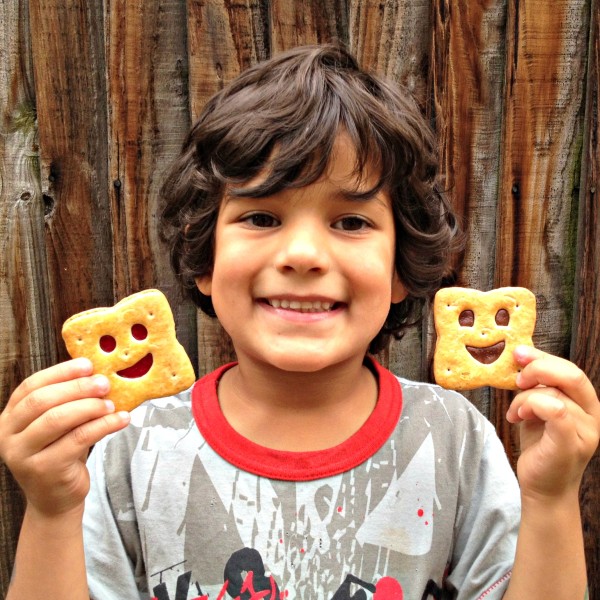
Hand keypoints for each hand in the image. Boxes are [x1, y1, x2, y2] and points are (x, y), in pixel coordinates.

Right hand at [0, 359, 129, 516]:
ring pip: (58, 419)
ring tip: (112, 404)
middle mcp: (8, 435)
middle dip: (77, 388)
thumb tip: (99, 374)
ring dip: (90, 407)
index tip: (87, 365)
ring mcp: (23, 454)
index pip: (31, 386)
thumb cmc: (60, 453)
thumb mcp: (59, 425)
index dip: (60, 372)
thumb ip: (68, 402)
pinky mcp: (44, 469)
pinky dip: (104, 425)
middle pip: (43, 401)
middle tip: (104, 383)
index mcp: (10, 417)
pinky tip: (121, 420)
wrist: (55, 499)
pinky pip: (78, 439)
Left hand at [506, 346, 599, 499]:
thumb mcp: (537, 410)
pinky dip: (532, 406)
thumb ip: (536, 387)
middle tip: (517, 379)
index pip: (570, 369)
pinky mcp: (571, 443)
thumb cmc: (539, 446)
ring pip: (555, 394)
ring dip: (525, 398)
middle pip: (572, 375)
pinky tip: (518, 417)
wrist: (543, 487)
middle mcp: (593, 415)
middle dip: (539, 369)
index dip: (544, 357)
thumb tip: (519, 358)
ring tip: (515, 412)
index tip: (519, 353)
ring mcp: (586, 431)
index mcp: (586, 403)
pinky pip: (556, 411)